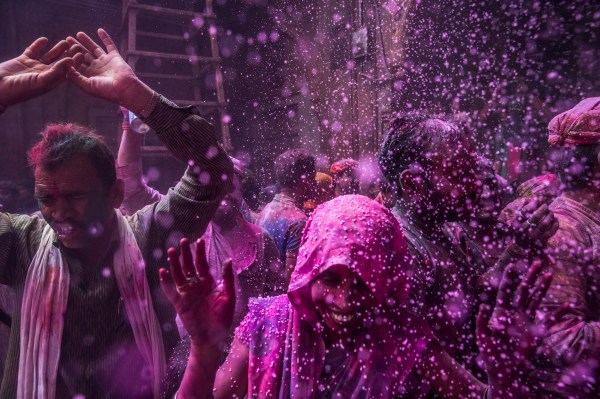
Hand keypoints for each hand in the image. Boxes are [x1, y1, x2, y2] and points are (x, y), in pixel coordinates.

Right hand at [0, 37, 81, 106]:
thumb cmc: (20, 89)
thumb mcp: (41, 81)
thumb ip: (56, 71)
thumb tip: (71, 61)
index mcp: (50, 82)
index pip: (66, 72)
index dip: (74, 63)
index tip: (82, 54)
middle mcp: (44, 75)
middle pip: (60, 63)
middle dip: (69, 55)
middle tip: (78, 46)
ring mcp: (34, 68)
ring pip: (48, 56)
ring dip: (57, 49)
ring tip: (66, 41)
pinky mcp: (23, 61)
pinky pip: (33, 52)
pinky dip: (38, 45)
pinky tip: (45, 39)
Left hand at [67, 28, 151, 111]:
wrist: (124, 89)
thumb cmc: (106, 90)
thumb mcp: (87, 86)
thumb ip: (75, 76)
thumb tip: (64, 65)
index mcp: (90, 75)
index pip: (77, 64)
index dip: (70, 56)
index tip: (61, 49)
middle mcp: (97, 68)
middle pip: (84, 55)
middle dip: (75, 47)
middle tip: (66, 39)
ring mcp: (106, 61)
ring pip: (94, 48)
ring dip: (87, 41)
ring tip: (78, 33)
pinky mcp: (114, 57)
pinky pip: (109, 45)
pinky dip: (105, 37)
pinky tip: (99, 30)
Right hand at [159, 238, 234, 347]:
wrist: (213, 337)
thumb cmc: (223, 318)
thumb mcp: (229, 296)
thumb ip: (227, 278)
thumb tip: (228, 260)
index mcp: (209, 282)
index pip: (203, 263)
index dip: (201, 252)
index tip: (200, 240)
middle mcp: (196, 285)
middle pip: (189, 266)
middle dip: (186, 253)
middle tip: (183, 241)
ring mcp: (187, 293)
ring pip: (178, 275)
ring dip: (174, 263)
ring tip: (171, 251)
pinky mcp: (179, 303)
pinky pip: (170, 290)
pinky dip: (165, 282)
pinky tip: (162, 271)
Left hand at [477, 260, 565, 397]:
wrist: (504, 370)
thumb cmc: (490, 354)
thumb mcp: (482, 337)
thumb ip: (481, 322)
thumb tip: (484, 305)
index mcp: (501, 312)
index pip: (505, 292)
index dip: (508, 279)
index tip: (512, 265)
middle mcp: (515, 313)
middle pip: (524, 291)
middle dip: (530, 277)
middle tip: (537, 262)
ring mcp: (527, 321)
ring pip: (536, 300)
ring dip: (543, 287)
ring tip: (550, 274)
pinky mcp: (537, 333)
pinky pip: (550, 320)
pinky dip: (559, 313)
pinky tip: (569, 305)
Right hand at [513, 197, 558, 250]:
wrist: (521, 247)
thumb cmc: (521, 229)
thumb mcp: (518, 220)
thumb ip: (524, 209)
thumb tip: (532, 199)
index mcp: (518, 223)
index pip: (525, 211)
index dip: (533, 204)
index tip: (538, 201)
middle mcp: (524, 230)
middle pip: (535, 216)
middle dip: (543, 209)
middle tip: (546, 207)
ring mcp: (533, 236)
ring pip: (544, 223)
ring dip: (549, 216)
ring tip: (551, 213)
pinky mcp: (541, 241)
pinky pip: (550, 231)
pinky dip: (555, 225)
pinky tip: (555, 220)